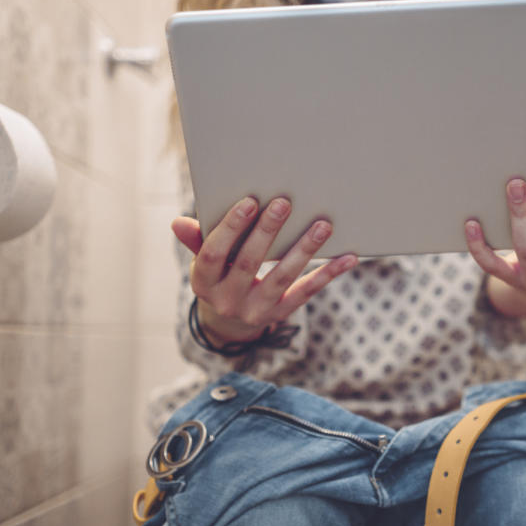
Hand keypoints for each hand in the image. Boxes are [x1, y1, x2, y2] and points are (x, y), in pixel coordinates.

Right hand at [172, 196, 356, 344]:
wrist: (230, 323)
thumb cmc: (220, 277)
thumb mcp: (205, 263)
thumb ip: (198, 241)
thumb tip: (178, 222)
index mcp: (204, 282)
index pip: (213, 254)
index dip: (230, 228)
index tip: (249, 201)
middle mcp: (228, 300)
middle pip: (249, 263)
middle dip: (267, 231)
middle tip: (284, 203)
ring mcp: (256, 310)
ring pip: (282, 277)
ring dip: (304, 250)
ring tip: (322, 226)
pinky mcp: (281, 314)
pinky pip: (306, 292)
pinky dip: (328, 274)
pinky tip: (348, 258)